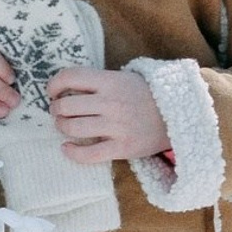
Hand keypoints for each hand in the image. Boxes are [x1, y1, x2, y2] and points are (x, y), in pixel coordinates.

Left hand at [46, 68, 169, 164]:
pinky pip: (89, 154)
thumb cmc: (146, 96)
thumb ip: (98, 81)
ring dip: (62, 128)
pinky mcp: (122, 147)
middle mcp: (111, 102)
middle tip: (59, 111)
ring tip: (64, 126)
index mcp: (110, 81)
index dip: (54, 84)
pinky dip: (72, 152)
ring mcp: (117, 126)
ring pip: (73, 128)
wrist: (179, 115)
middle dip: (56, 109)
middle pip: (66, 106)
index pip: (70, 77)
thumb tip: (67, 87)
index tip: (52, 92)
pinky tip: (67, 148)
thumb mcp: (125, 78)